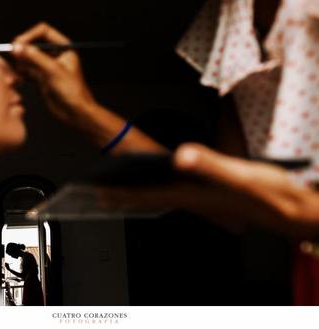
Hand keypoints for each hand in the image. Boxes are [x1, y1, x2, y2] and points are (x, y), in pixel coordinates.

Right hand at [11, 22, 96, 124]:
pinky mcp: (41, 79)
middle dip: (23, 50)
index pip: (44, 32)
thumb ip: (35, 57)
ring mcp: (47, 67)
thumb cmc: (73, 92)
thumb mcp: (53, 70)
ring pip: (28, 58)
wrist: (75, 113)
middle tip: (13, 55)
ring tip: (17, 69)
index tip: (18, 43)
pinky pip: (27, 71)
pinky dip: (21, 72)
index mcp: (64, 48)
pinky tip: (20, 77)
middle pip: (33, 44)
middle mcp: (55, 55)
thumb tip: (17, 47)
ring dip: (20, 62)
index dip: (30, 35)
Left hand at [100, 143, 318, 237]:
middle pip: (150, 198)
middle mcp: (191, 198)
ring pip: (161, 196)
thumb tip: (179, 156)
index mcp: (191, 194)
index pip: (148, 195)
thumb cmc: (268, 194)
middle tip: (103, 196)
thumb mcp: (239, 176)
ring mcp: (201, 198)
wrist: (291, 209)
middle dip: (125, 197)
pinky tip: (163, 186)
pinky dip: (162, 190)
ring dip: (141, 195)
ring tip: (124, 193)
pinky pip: (177, 194)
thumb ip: (208, 165)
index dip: (122, 194)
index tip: (101, 193)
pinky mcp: (210, 195)